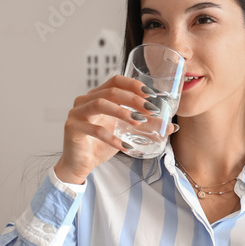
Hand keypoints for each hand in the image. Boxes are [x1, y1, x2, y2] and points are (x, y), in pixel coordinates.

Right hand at [56, 74, 174, 183]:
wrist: (79, 164)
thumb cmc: (100, 146)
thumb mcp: (125, 133)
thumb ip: (144, 127)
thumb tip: (171, 127)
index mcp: (96, 96)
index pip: (115, 81)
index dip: (133, 84)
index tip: (150, 94)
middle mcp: (84, 100)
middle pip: (110, 91)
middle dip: (133, 99)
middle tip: (150, 109)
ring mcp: (76, 113)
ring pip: (100, 104)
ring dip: (122, 112)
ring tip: (139, 122)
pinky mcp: (73, 128)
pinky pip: (95, 130)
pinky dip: (112, 138)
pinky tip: (125, 146)